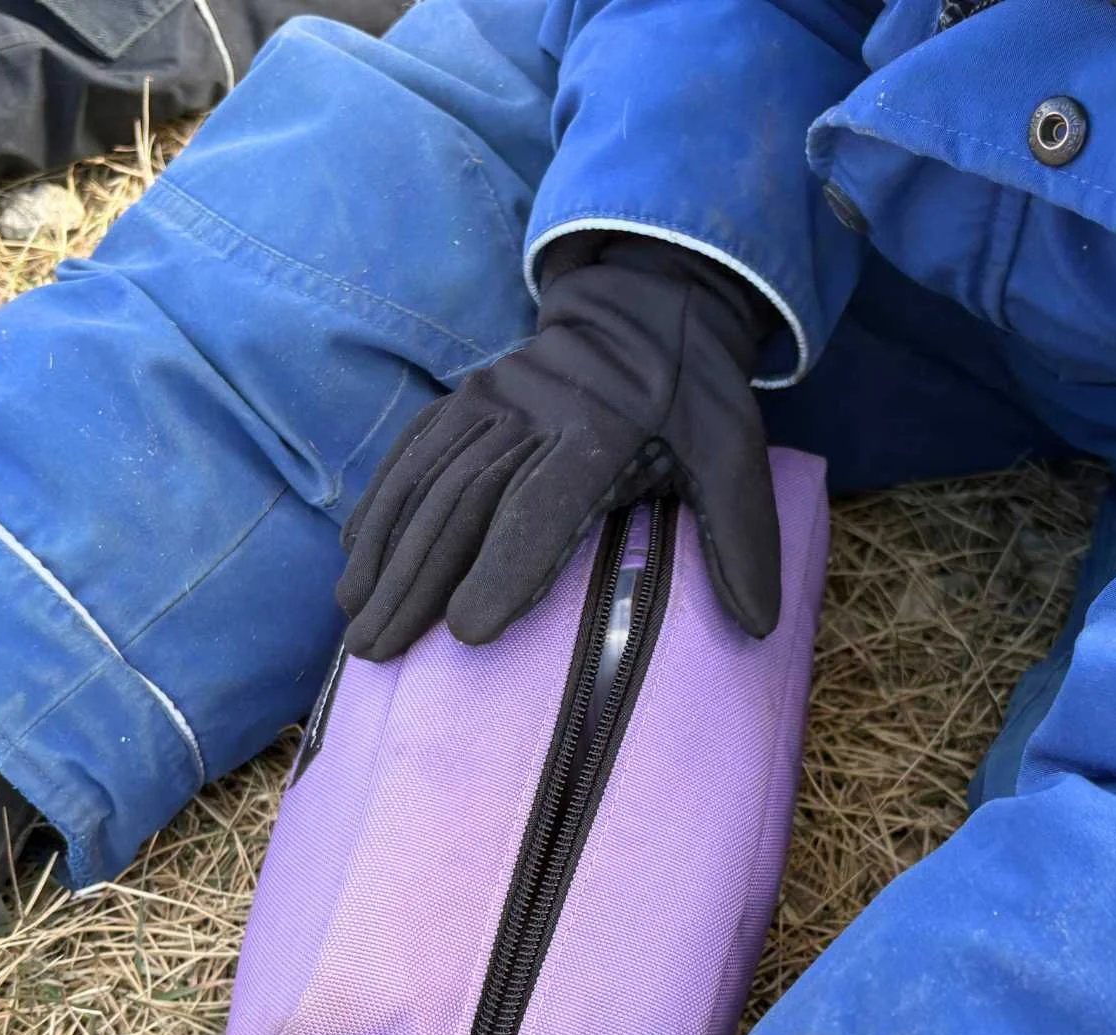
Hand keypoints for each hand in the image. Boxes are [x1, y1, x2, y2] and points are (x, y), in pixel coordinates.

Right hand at [335, 234, 781, 660]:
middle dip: (415, 582)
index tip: (465, 633)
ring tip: (355, 619)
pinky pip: (413, 452)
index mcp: (602, 432)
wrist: (650, 302)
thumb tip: (759, 626)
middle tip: (379, 651)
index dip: (503, 570)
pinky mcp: (467, 394)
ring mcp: (491, 400)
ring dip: (384, 553)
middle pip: (463, 506)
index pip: (541, 508)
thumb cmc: (695, 397)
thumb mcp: (736, 455)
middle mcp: (533, 414)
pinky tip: (356, 555)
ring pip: (426, 482)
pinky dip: (381, 504)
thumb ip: (744, 538)